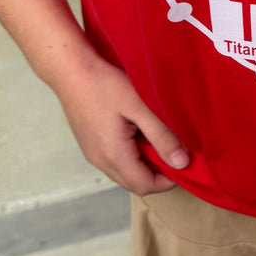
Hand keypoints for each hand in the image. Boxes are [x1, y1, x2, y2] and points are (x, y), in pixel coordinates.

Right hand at [54, 53, 190, 194]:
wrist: (70, 69)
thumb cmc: (104, 84)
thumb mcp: (140, 107)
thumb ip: (161, 136)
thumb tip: (181, 163)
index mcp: (114, 155)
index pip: (145, 186)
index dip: (168, 180)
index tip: (184, 162)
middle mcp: (100, 160)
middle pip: (134, 183)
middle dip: (157, 174)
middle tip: (174, 150)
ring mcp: (92, 153)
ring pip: (124, 172)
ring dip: (144, 163)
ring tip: (158, 138)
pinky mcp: (90, 143)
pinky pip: (115, 160)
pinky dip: (132, 155)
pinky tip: (139, 131)